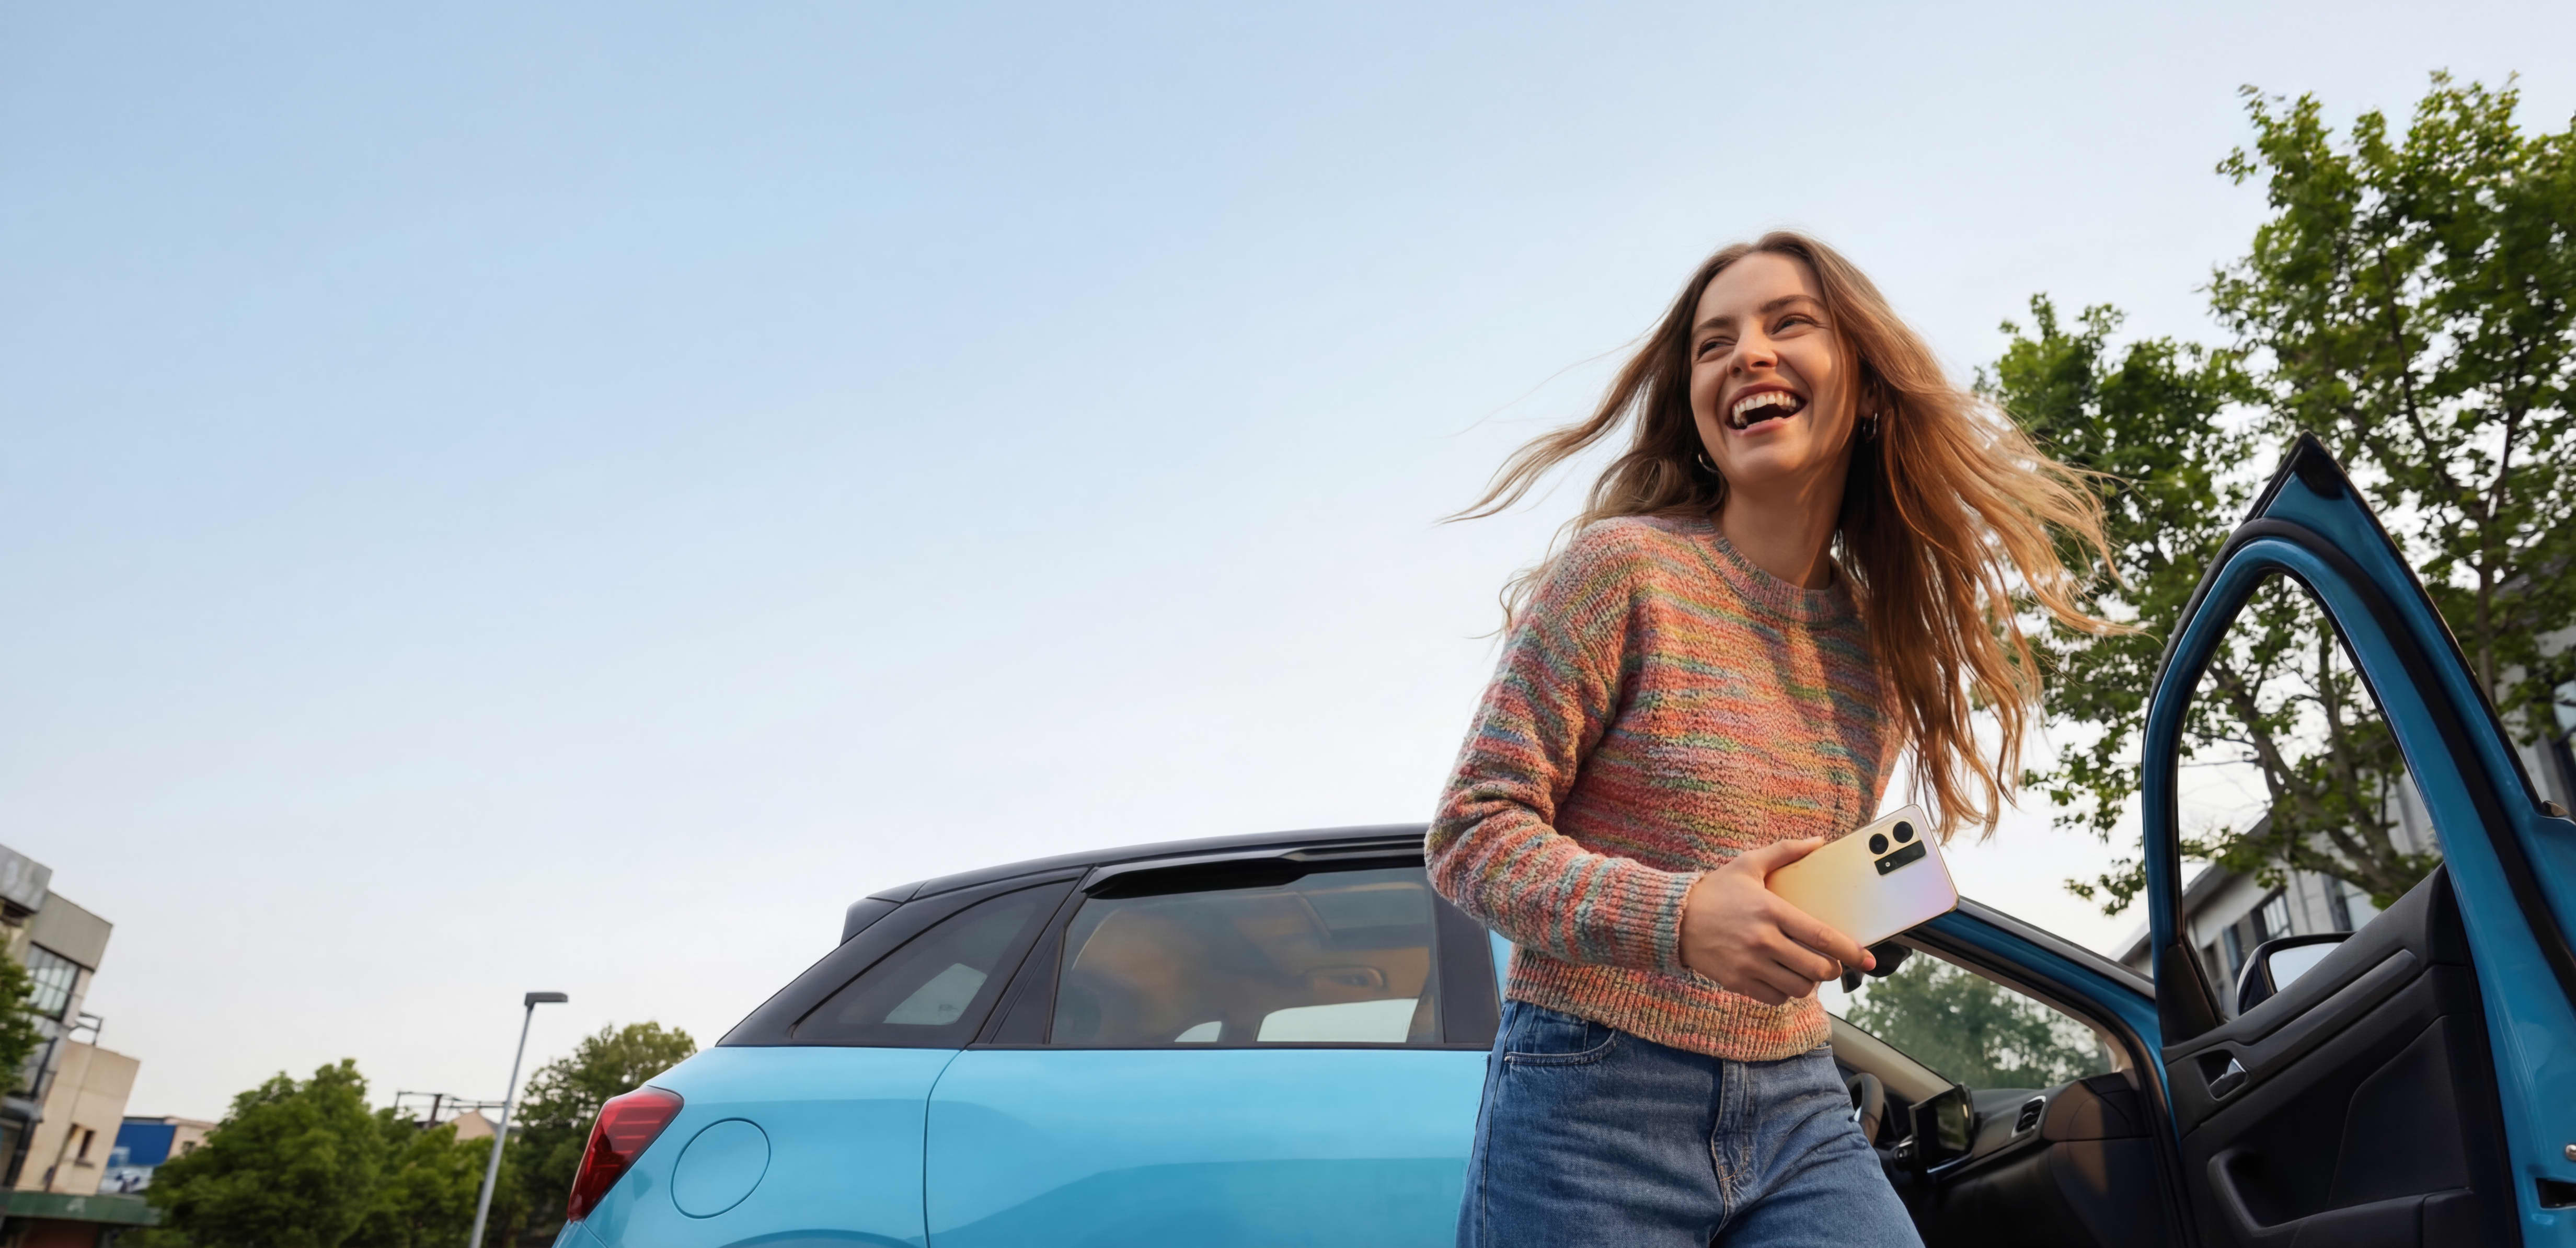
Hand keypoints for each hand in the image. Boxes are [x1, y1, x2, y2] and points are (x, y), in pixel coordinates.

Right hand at [1677, 838, 1872, 1004]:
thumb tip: (1818, 841)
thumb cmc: (1714, 890)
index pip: (1821, 935)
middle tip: (1831, 964)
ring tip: (1807, 971)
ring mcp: (1750, 964)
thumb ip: (1785, 851)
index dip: (1849, 950)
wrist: (1672, 918)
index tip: (1866, 958)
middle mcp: (1763, 940)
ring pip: (1798, 987)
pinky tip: (1784, 979)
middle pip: (1816, 968)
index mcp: (1770, 910)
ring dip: (1809, 982)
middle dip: (1832, 969)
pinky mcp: (1737, 981)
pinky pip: (1776, 997)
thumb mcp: (1747, 864)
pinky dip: (1786, 992)